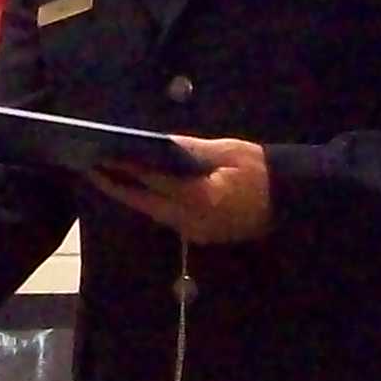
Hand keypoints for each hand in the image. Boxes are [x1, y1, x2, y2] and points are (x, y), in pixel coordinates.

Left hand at [85, 135, 271, 243]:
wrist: (291, 201)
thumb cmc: (260, 171)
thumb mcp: (226, 152)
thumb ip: (188, 150)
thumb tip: (155, 144)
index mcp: (201, 197)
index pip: (153, 180)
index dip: (124, 168)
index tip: (100, 156)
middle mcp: (193, 220)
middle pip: (144, 202)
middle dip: (115, 186)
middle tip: (89, 169)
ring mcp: (195, 232)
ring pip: (152, 212)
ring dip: (130, 195)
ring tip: (106, 175)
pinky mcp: (199, 236)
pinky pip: (166, 217)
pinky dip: (149, 202)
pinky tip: (137, 189)